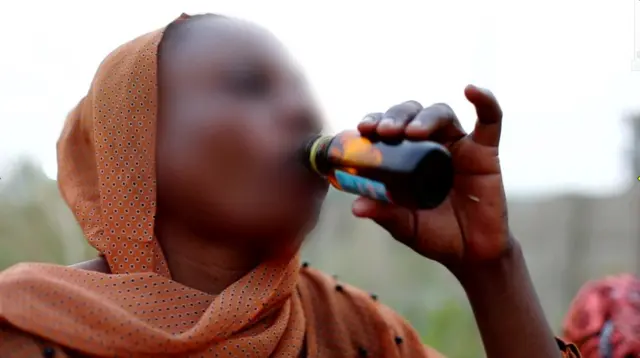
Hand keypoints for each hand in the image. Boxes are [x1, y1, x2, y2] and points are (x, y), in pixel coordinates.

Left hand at [353, 85, 509, 268]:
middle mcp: (430, 144)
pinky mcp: (485, 152)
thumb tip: (356, 207)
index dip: (375, 121)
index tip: (363, 129)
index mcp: (405, 156)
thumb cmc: (434, 234)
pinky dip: (485, 101)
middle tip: (384, 132)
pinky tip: (472, 90)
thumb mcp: (404, 225)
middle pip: (412, 114)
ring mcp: (458, 145)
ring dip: (425, 117)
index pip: (388, 128)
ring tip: (411, 132)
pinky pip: (490, 120)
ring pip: (441, 114)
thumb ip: (385, 214)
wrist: (471, 253)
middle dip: (396, 116)